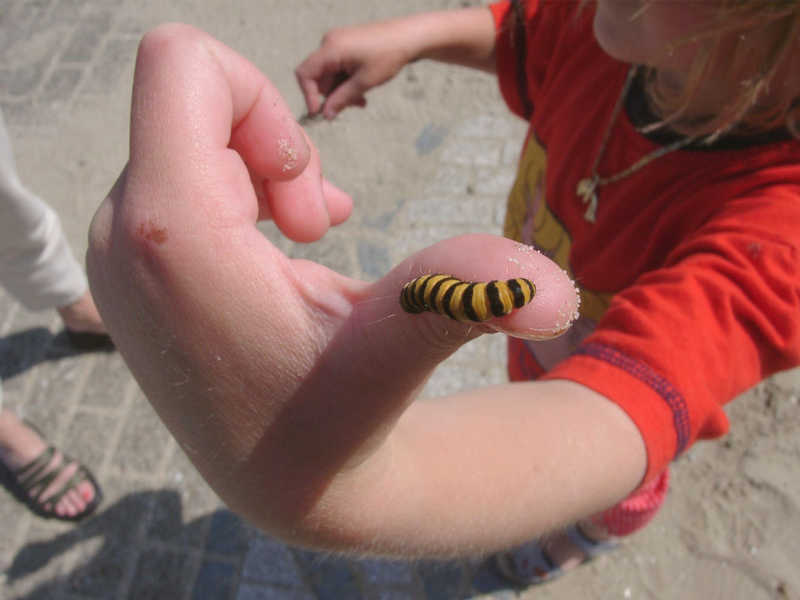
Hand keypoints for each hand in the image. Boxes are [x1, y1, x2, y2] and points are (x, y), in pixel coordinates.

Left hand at [88, 24, 590, 550]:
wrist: (285, 481)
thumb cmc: (341, 414)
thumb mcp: (406, 342)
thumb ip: (470, 293)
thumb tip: (557, 295)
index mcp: (171, 230)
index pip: (180, 63)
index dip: (263, 100)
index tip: (305, 190)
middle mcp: (120, 232)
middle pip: (189, 98)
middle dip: (271, 143)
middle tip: (313, 224)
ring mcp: (114, 251)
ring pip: (184, 135)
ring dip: (258, 172)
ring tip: (303, 242)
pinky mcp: (126, 265)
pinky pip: (172, 172)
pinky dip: (232, 191)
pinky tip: (279, 249)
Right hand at [295, 21, 415, 118]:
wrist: (408, 37)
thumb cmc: (388, 56)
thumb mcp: (364, 82)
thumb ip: (342, 99)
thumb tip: (326, 115)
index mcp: (331, 48)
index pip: (305, 74)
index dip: (308, 95)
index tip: (319, 113)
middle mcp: (330, 43)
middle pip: (319, 78)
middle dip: (333, 96)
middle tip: (354, 105)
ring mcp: (338, 43)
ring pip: (331, 76)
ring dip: (343, 91)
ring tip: (362, 100)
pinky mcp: (345, 46)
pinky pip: (338, 69)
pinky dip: (347, 82)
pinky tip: (362, 90)